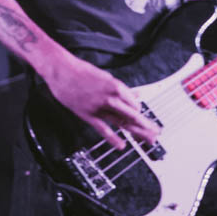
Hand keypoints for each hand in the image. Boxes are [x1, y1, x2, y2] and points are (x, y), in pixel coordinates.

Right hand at [43, 52, 158, 149]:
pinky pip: (103, 128)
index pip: (133, 103)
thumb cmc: (79, 70)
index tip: (144, 118)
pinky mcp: (87, 113)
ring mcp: (99, 106)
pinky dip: (113, 138)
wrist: (60, 69)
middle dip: (146, 125)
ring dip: (137, 131)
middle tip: (156, 133)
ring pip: (122, 121)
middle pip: (133, 114)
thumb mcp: (103, 76)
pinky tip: (122, 146)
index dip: (140, 112)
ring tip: (148, 140)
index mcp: (115, 86)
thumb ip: (120, 88)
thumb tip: (136, 94)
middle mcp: (110, 97)